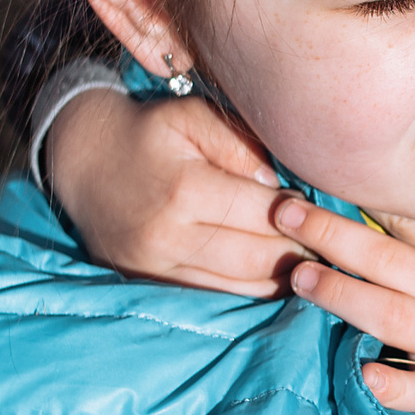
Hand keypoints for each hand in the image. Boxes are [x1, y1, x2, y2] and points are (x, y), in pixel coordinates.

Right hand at [43, 89, 300, 296]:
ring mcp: (157, 268)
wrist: (84, 162)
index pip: (262, 214)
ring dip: (283, 279)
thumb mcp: (191, 117)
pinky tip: (276, 277)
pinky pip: (216, 297)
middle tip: (331, 245)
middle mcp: (169, 237)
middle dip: (300, 253)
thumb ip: (240, 144)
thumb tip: (281, 187)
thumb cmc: (148, 134)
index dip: (300, 215)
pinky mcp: (152, 285)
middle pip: (257, 257)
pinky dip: (252, 290)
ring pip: (241, 286)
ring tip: (311, 263)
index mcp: (183, 190)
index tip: (324, 213)